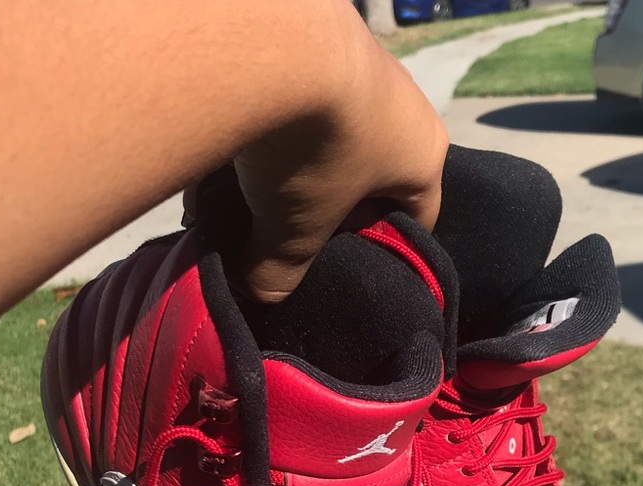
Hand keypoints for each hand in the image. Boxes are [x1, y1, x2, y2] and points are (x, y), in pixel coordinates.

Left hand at [233, 26, 447, 302]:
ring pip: (324, 132)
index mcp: (422, 155)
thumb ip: (281, 270)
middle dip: (322, 205)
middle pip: (366, 173)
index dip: (381, 249)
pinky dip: (260, 125)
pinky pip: (289, 95)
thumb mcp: (294, 229)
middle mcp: (402, 105)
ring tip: (239, 195)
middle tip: (284, 232)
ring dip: (286, 165)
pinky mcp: (313, 35)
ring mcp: (360, 62)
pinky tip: (219, 150)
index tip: (342, 266)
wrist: (272, 37)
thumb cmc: (314, 148)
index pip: (418, 217)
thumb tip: (260, 293)